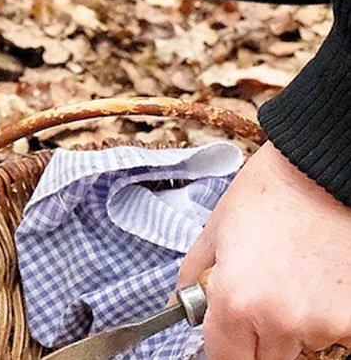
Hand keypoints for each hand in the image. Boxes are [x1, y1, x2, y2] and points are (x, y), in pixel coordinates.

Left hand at [177, 142, 350, 359]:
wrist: (322, 172)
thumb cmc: (270, 193)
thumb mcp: (216, 229)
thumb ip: (193, 276)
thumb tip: (178, 305)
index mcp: (236, 300)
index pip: (225, 358)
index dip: (223, 345)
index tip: (226, 333)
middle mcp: (280, 320)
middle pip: (264, 359)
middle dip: (258, 336)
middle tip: (262, 294)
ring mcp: (323, 324)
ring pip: (302, 346)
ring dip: (294, 325)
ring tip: (294, 276)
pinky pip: (333, 333)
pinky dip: (325, 315)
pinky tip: (319, 279)